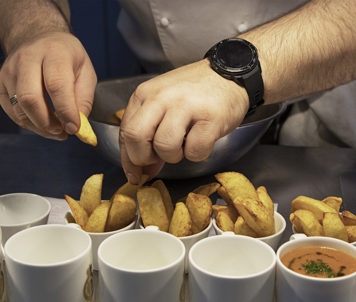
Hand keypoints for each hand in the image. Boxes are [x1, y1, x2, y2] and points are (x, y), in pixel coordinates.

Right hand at [0, 32, 96, 139]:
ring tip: (55, 130)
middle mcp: (27, 58)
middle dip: (48, 123)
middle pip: (30, 98)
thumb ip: (84, 99)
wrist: (39, 39)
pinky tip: (42, 124)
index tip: (74, 128)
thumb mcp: (86, 72)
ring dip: (39, 127)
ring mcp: (10, 71)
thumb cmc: (66, 57)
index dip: (65, 111)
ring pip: (19, 108)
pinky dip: (28, 124)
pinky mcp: (0, 84)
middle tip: (62, 132)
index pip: (56, 85)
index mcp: (54, 52)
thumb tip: (77, 125)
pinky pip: (12, 112)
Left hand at [119, 59, 249, 183]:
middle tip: (159, 159)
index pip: (126, 131)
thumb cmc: (195, 92)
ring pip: (165, 147)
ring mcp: (186, 106)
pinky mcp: (210, 118)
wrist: (230, 73)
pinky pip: (194, 151)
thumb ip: (149, 133)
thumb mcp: (164, 104)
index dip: (128, 159)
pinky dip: (197, 154)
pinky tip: (202, 139)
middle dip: (144, 158)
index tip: (135, 174)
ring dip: (174, 156)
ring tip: (185, 144)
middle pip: (136, 137)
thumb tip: (143, 170)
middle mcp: (162, 97)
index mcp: (145, 93)